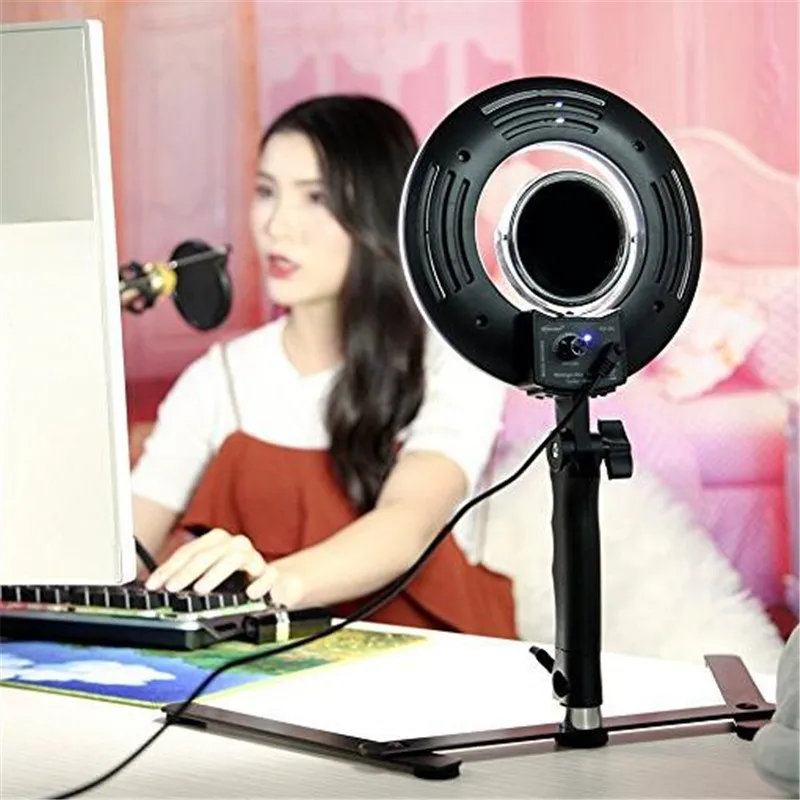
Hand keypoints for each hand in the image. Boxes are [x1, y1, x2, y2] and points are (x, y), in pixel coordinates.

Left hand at [144, 528, 276, 598]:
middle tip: (171, 587)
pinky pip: (267, 575)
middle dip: (186, 571)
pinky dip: (259, 584)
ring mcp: (254, 558)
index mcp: (217, 541)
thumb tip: (158, 586)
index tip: (153, 584)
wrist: (270, 582)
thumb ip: (186, 574)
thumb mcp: (208, 572)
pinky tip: (249, 594)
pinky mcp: (270, 574)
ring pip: (235, 558)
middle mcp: (235, 545)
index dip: (168, 568)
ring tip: (199, 589)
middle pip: (208, 554)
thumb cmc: (235, 577)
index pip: (188, 551)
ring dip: (215, 574)